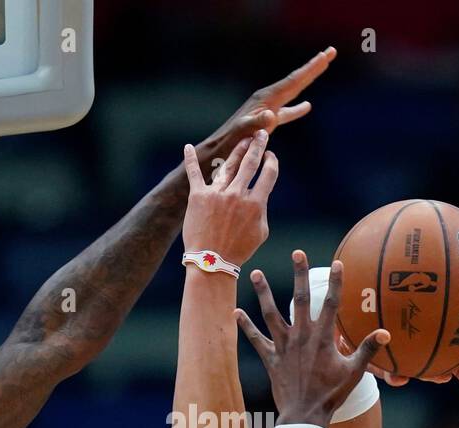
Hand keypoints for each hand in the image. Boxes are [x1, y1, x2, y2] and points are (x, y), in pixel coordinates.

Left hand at [182, 132, 277, 265]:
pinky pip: (194, 173)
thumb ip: (263, 209)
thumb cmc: (238, 250)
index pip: (268, 173)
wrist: (211, 262)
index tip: (270, 157)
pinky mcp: (198, 196)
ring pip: (228, 164)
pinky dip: (190, 159)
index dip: (271, 162)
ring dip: (237, 149)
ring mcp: (216, 194)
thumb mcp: (261, 232)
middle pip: (250, 162)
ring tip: (242, 140)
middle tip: (261, 134)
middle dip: (258, 145)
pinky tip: (187, 147)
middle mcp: (237, 194)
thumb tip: (261, 194)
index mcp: (255, 203)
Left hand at [195, 48, 335, 170]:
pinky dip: (297, 107)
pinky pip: (287, 110)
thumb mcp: (241, 133)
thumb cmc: (228, 144)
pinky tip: (307, 106)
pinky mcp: (266, 121)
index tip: (327, 55)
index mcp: (266, 100)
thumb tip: (272, 115)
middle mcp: (267, 100)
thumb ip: (255, 123)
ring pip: (294, 92)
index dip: (311, 69)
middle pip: (296, 80)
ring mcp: (267, 109)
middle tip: (331, 51)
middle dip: (314, 67)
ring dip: (308, 81)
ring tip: (322, 68)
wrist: (217, 151)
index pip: (293, 81)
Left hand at [237, 251, 389, 427]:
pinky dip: (246, 326)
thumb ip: (367, 350)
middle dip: (299, 274)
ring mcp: (283, 346)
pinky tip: (236, 312)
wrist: (304, 416)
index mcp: (323, 338)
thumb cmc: (331, 395)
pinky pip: (256, 339)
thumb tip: (385, 333)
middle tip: (297, 252)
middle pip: (300, 299)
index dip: (336, 282)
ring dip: (264, 292)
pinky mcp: (271, 358)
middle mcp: (301, 336)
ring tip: (256, 273)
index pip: (332, 303)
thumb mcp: (354, 373)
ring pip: (271, 313)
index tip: (338, 263)